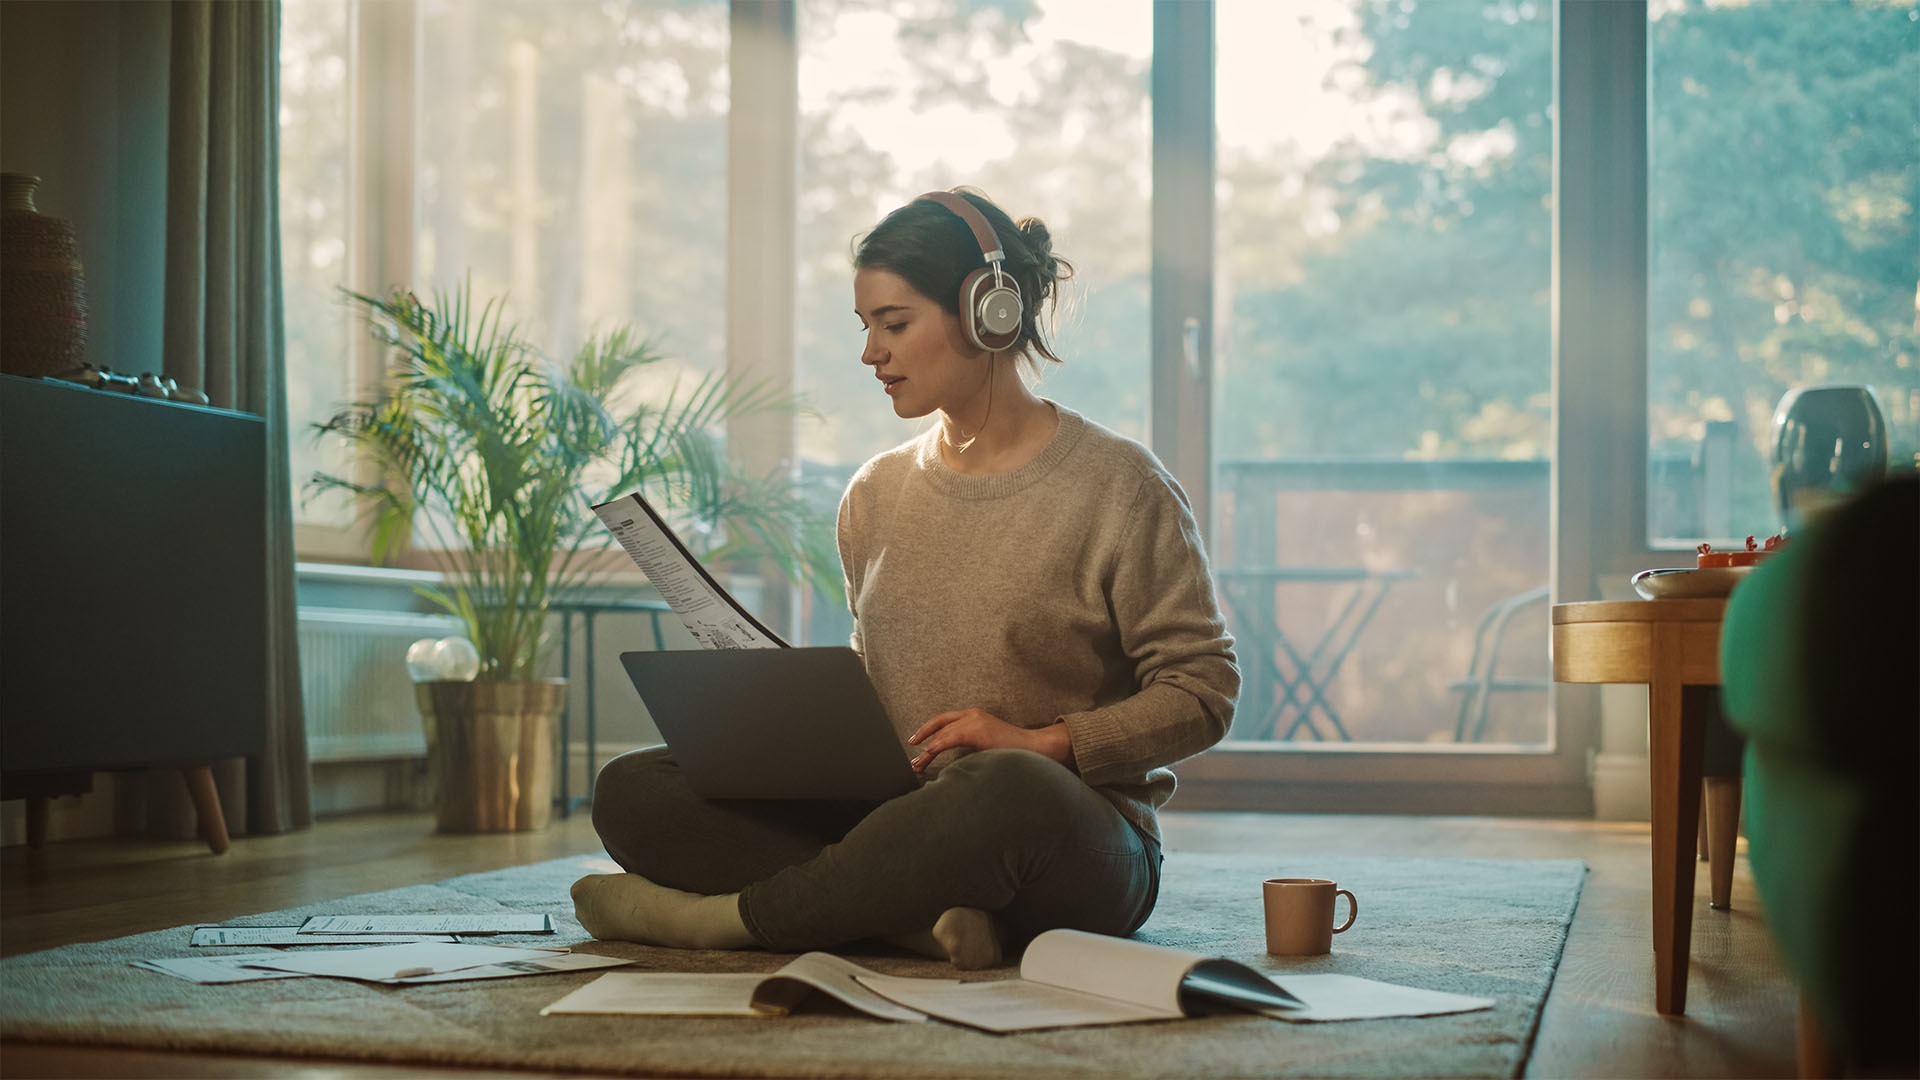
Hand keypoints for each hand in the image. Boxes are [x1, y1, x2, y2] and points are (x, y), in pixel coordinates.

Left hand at [907, 708, 1073, 771]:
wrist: (1033, 747)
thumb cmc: (1012, 750)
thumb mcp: (986, 744)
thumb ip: (970, 744)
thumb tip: (954, 759)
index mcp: (974, 716)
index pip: (944, 720)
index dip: (928, 729)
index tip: (918, 742)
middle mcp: (972, 714)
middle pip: (939, 723)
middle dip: (922, 735)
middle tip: (911, 748)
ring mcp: (975, 721)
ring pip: (943, 733)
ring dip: (928, 749)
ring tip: (918, 762)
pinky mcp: (978, 730)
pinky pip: (951, 737)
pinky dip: (938, 745)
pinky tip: (929, 753)